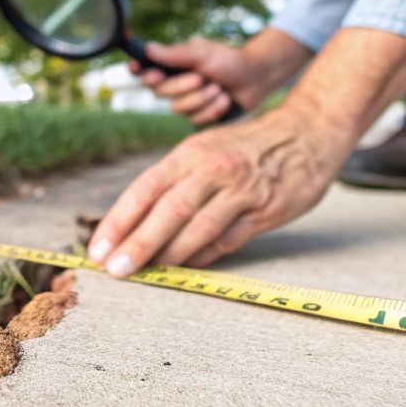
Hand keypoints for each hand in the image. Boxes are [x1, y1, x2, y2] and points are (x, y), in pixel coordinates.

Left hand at [85, 108, 343, 276]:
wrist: (306, 133)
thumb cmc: (246, 146)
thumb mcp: (205, 148)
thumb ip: (174, 180)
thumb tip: (134, 220)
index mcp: (190, 153)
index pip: (144, 189)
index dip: (118, 221)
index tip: (99, 249)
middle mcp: (212, 170)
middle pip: (167, 211)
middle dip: (137, 244)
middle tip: (115, 270)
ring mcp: (240, 191)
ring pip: (197, 229)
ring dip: (169, 256)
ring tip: (146, 273)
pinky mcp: (265, 211)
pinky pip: (227, 241)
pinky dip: (204, 256)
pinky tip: (187, 267)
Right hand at [130, 29, 311, 125]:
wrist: (256, 79)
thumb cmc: (230, 60)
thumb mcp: (203, 54)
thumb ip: (175, 54)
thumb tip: (148, 49)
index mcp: (173, 65)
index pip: (146, 70)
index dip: (139, 70)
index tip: (137, 68)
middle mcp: (176, 83)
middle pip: (159, 92)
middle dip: (183, 86)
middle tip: (202, 78)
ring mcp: (187, 101)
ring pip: (178, 108)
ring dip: (202, 98)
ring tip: (220, 88)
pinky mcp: (200, 115)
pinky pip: (196, 119)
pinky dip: (213, 109)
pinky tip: (225, 100)